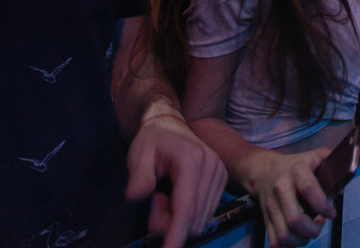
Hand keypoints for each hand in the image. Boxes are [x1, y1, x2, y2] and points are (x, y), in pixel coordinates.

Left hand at [125, 115, 228, 247]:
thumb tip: (137, 197)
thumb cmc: (151, 141)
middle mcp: (212, 167)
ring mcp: (220, 173)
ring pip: (201, 220)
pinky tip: (177, 196)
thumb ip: (138, 177)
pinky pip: (206, 214)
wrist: (169, 124)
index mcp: (191, 160)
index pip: (186, 209)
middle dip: (170, 223)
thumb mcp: (138, 155)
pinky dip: (188, 214)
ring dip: (179, 219)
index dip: (176, 235)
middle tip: (154, 201)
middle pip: (193, 219)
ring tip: (164, 196)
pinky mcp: (222, 180)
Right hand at [242, 148, 334, 246]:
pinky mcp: (266, 219)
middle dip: (313, 229)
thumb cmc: (296, 166)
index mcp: (297, 170)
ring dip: (302, 240)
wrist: (266, 170)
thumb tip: (341, 189)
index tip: (331, 213)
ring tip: (310, 230)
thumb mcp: (316, 156)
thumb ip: (334, 165)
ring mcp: (271, 205)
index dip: (324, 205)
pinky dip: (290, 245)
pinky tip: (298, 236)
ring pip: (284, 235)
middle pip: (295, 219)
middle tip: (320, 223)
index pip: (309, 189)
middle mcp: (281, 188)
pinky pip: (276, 242)